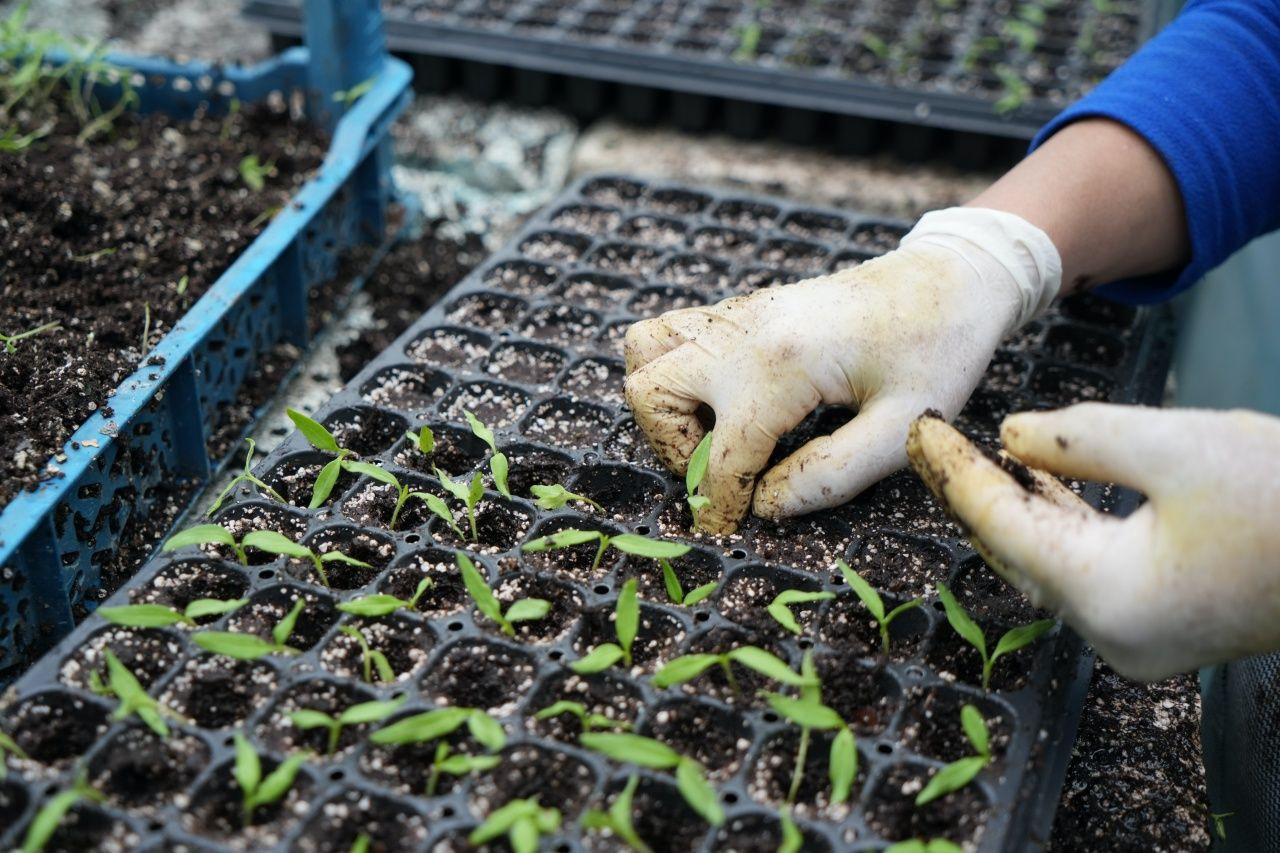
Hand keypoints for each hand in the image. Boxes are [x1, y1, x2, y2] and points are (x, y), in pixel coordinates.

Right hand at [623, 207, 1060, 533]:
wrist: (951, 277)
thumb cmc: (938, 353)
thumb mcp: (906, 429)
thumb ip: (832, 476)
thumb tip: (765, 506)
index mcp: (782, 366)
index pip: (720, 456)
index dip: (719, 506)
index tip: (730, 530)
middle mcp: (744, 333)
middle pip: (650, 393)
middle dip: (674, 451)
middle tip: (725, 472)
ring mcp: (737, 314)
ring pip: (645, 353)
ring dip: (665, 405)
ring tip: (716, 433)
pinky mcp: (742, 309)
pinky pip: (671, 333)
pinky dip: (676, 373)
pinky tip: (727, 402)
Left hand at [906, 405, 1279, 680]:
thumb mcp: (1174, 444)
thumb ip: (1077, 439)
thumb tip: (1009, 438)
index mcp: (1105, 596)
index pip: (1000, 524)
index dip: (953, 472)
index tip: (919, 430)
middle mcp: (1111, 632)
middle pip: (1014, 549)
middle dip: (970, 491)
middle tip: (927, 440)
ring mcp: (1137, 636)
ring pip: (1047, 561)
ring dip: (1013, 507)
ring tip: (966, 455)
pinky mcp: (1161, 623)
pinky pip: (1085, 568)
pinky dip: (1059, 524)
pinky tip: (1037, 483)